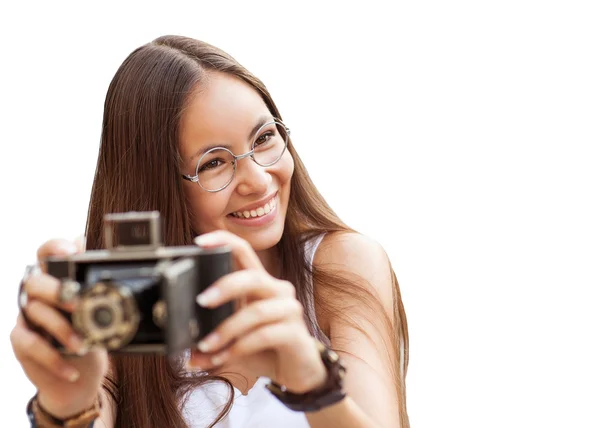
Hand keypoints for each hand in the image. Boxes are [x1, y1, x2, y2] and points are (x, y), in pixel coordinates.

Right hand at [10, 239, 108, 418]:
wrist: (81, 376)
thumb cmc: (89, 335)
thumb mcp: (98, 312)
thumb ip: (93, 283)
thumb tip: (93, 250)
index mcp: (56, 279)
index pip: (46, 253)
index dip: (54, 247)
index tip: (70, 252)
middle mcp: (37, 295)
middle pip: (36, 282)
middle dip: (57, 291)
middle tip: (79, 305)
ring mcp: (27, 317)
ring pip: (35, 312)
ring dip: (61, 330)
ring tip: (82, 346)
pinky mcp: (21, 341)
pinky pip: (30, 344)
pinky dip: (52, 359)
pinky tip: (71, 370)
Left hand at [188, 230, 326, 393]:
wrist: (297, 372)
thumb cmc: (265, 348)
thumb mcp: (232, 341)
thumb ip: (211, 342)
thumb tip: (187, 354)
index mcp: (260, 283)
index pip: (243, 251)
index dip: (223, 241)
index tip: (198, 242)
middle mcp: (277, 291)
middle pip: (252, 276)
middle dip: (224, 287)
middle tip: (200, 301)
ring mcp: (288, 310)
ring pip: (255, 311)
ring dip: (226, 330)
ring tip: (206, 345)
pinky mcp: (295, 332)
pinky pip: (263, 335)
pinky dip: (239, 347)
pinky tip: (223, 358)